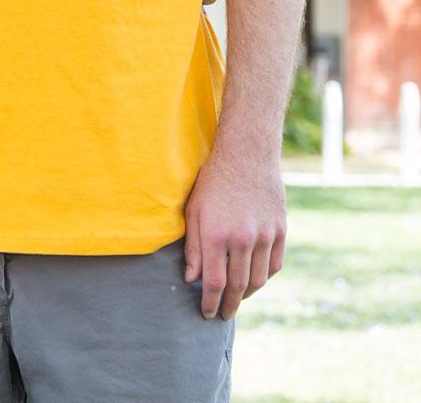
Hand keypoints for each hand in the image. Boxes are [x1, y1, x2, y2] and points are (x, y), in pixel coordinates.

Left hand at [182, 147, 285, 319]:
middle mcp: (241, 239)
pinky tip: (253, 281)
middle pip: (238, 286)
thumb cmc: (212, 183)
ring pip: (258, 279)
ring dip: (247, 294)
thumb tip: (191, 279)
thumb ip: (192, 247)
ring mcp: (264, 236)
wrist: (246, 157)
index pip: (213, 282)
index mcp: (215, 234)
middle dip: (228, 304)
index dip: (209, 302)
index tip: (205, 313)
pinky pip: (274, 265)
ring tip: (236, 300)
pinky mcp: (280, 231)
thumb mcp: (193, 211)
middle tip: (221, 315)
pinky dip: (264, 277)